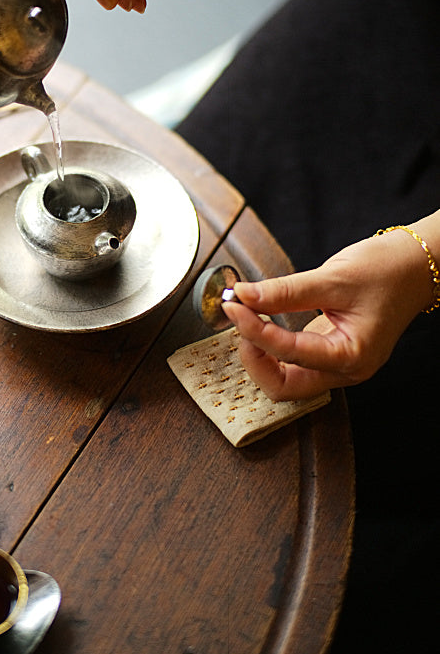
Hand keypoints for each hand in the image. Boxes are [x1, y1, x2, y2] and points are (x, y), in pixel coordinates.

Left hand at [221, 231, 433, 400]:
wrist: (417, 267)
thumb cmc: (388, 271)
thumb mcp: (334, 277)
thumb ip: (285, 291)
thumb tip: (244, 295)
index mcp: (352, 357)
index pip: (289, 354)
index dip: (254, 330)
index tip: (234, 304)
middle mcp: (345, 370)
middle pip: (283, 387)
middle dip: (254, 356)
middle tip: (239, 318)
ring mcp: (337, 365)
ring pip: (285, 380)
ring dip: (259, 354)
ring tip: (247, 319)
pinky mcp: (330, 353)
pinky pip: (292, 364)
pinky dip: (271, 347)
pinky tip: (261, 323)